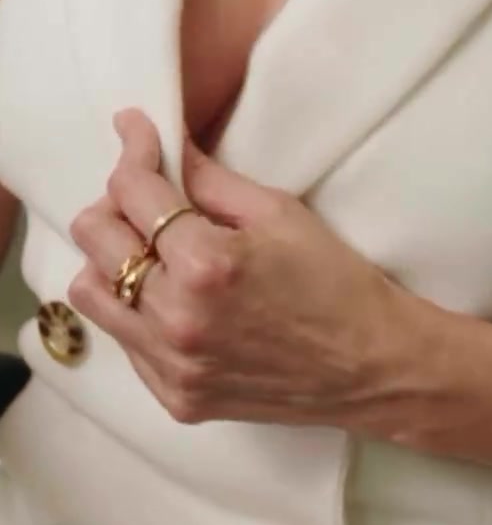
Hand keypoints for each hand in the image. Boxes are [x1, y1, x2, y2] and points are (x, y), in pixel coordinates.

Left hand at [69, 112, 417, 427]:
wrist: (369, 365)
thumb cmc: (335, 281)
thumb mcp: (279, 213)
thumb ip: (211, 180)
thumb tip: (167, 148)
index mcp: (206, 264)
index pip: (135, 191)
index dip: (133, 148)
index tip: (135, 127)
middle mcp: (176, 319)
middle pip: (95, 238)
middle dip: (115, 199)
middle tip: (146, 190)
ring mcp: (170, 365)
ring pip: (89, 293)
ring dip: (111, 257)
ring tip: (150, 246)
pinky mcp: (174, 396)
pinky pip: (123, 339)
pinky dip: (134, 306)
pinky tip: (173, 293)